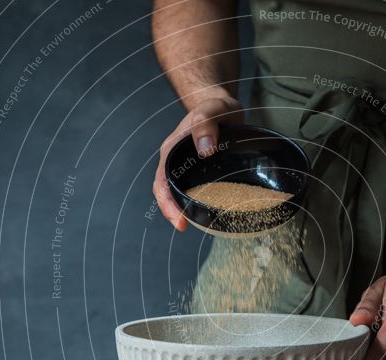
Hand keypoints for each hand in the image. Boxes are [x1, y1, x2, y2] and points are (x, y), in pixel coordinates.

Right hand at [152, 92, 243, 230]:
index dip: (166, 202)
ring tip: (199, 223)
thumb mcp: (214, 109)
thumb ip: (206, 123)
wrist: (223, 106)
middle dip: (172, 211)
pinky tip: (211, 212)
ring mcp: (187, 167)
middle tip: (184, 227)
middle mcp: (176, 161)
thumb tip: (205, 150)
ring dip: (185, 209)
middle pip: (167, 192)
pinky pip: (195, 190)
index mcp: (172, 149)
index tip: (178, 220)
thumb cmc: (216, 107)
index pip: (162, 181)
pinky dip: (199, 202)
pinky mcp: (200, 171)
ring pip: (180, 193)